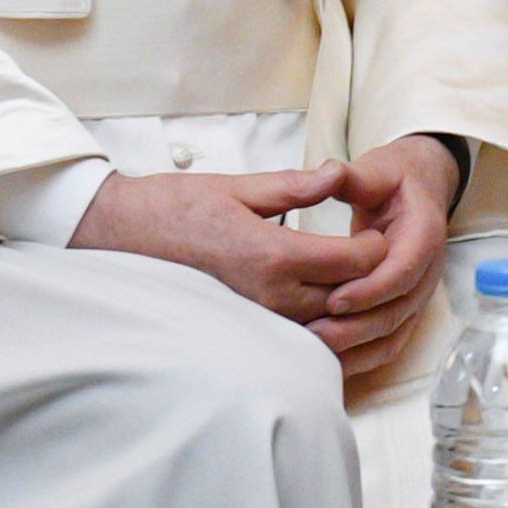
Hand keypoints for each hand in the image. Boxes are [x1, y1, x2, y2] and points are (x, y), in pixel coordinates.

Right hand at [70, 162, 380, 321]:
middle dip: (373, 276)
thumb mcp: (240, 187)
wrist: (124, 238)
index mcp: (273, 255)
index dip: (378, 247)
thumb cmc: (177, 208)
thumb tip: (338, 172)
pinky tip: (331, 304)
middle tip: (383, 252)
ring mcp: (259, 319)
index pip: (353, 262)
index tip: (381, 230)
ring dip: (351, 303)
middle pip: (350, 296)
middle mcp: (270, 296)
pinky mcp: (248, 330)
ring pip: (330, 323)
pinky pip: (303, 336)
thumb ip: (296, 186)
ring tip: (362, 276)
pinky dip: (326, 323)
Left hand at [318, 135, 463, 386]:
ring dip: (356, 346)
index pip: (404, 269)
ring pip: (394, 332)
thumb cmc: (393, 180)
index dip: (371, 288)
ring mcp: (420, 293)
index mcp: (425, 232)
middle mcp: (429, 269)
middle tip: (314, 333)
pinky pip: (389, 343)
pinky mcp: (406, 308)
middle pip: (398, 309)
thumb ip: (353, 176)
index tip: (334, 299)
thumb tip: (330, 173)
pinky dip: (362, 357)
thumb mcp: (376, 169)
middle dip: (356, 327)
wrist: (418, 189)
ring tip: (314, 349)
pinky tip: (328, 361)